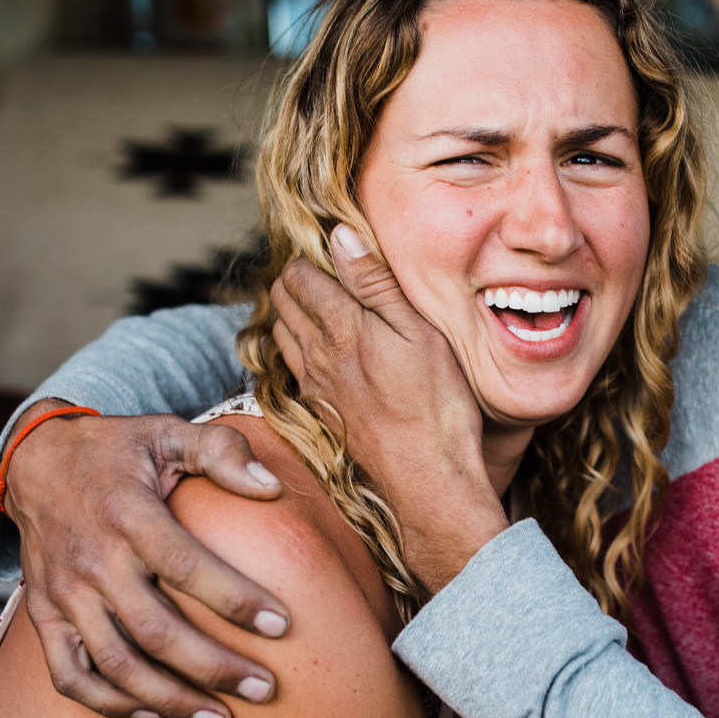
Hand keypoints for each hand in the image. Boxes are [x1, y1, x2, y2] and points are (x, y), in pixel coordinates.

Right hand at [5, 402, 290, 717]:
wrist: (37, 462)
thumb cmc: (119, 451)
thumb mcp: (169, 432)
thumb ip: (223, 452)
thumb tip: (272, 487)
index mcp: (127, 515)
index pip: (185, 566)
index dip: (235, 600)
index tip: (283, 626)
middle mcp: (92, 560)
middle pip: (155, 630)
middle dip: (214, 667)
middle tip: (266, 690)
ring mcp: (64, 594)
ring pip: (116, 665)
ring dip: (171, 700)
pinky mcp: (45, 617)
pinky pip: (71, 676)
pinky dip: (111, 705)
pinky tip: (157, 717)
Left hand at [268, 225, 508, 592]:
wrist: (428, 481)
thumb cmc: (437, 406)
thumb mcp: (419, 332)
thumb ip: (375, 284)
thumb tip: (339, 236)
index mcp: (340, 327)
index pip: (299, 274)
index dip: (311, 254)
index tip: (331, 248)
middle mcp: (317, 355)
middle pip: (281, 300)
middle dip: (294, 277)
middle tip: (323, 268)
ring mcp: (315, 386)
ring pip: (281, 333)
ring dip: (291, 311)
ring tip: (319, 301)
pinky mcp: (322, 412)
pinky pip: (293, 367)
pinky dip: (296, 346)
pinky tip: (320, 349)